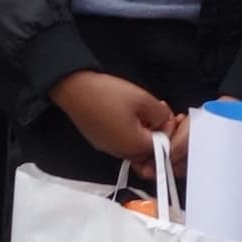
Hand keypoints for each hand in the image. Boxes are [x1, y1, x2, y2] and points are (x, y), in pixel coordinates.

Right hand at [49, 69, 177, 163]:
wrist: (74, 89)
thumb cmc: (107, 94)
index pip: (162, 148)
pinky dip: (127, 130)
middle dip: (155, 131)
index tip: (165, 115)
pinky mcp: (99, 141)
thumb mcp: (143, 99)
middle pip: (147, 149)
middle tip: (155, 111)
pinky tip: (124, 112)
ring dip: (141, 130)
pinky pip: (120, 140)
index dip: (168, 130)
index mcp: (135, 146)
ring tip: (140, 108)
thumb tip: (166, 121)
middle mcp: (121, 153)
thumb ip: (161, 115)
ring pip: (133, 144)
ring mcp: (108, 148)